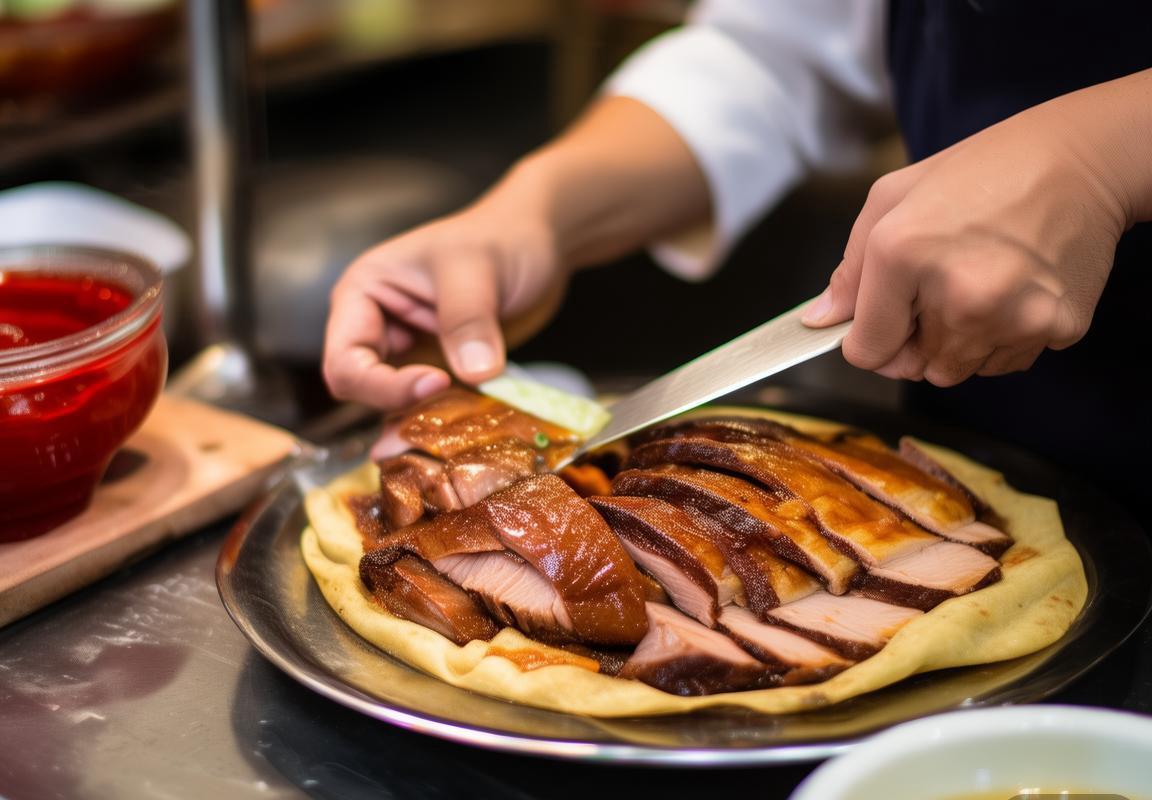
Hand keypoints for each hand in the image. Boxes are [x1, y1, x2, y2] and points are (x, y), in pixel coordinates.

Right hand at [322, 96, 711, 409]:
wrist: (538, 243)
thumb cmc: (501, 238)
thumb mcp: (478, 270)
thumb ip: (469, 319)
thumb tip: (474, 373)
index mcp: (362, 294)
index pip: (346, 361)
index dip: (382, 384)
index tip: (439, 382)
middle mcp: (375, 326)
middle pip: (362, 391)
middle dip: (401, 405)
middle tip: (452, 406)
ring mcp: (406, 351)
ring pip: (395, 405)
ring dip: (425, 418)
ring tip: (464, 421)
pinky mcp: (437, 368)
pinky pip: (429, 406)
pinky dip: (448, 417)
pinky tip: (474, 421)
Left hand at [802, 76, 1148, 386]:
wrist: (1084, 159)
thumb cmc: (983, 170)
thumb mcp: (894, 197)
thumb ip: (851, 268)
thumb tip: (821, 320)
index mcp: (904, 254)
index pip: (866, 351)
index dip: (866, 341)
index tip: (879, 322)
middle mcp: (958, 295)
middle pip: (912, 367)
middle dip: (912, 340)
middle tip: (935, 290)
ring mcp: (1012, 317)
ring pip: (958, 371)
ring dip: (956, 343)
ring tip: (976, 284)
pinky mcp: (1056, 328)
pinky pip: (1005, 362)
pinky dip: (1000, 339)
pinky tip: (1010, 291)